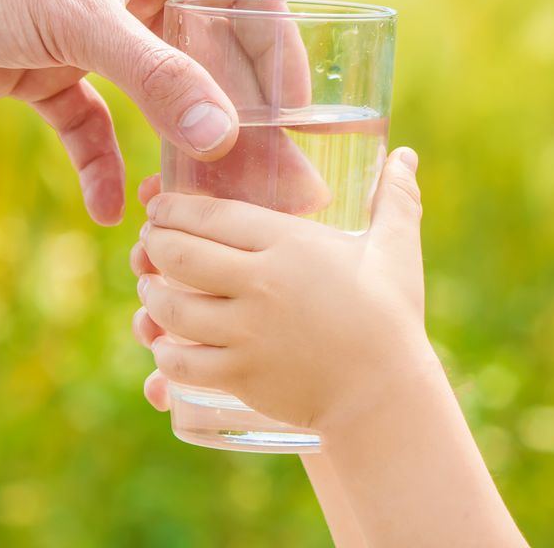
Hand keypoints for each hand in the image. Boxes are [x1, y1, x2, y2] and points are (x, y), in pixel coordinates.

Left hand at [0, 0, 294, 224]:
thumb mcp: (80, 20)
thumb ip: (156, 76)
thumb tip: (225, 136)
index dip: (278, 49)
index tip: (297, 112)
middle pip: (204, 59)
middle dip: (232, 122)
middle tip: (263, 186)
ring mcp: (87, 37)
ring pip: (152, 100)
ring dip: (173, 152)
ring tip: (199, 209)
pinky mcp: (45, 73)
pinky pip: (90, 126)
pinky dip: (102, 164)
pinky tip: (111, 210)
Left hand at [130, 148, 434, 430]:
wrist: (386, 398)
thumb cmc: (390, 319)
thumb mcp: (396, 252)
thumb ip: (395, 200)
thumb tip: (405, 156)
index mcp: (290, 245)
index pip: (213, 215)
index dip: (175, 209)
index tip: (160, 208)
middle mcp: (261, 284)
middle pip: (180, 255)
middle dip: (154, 245)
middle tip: (148, 243)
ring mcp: (246, 333)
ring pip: (171, 307)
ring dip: (150, 295)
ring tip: (148, 287)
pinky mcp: (240, 375)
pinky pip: (181, 361)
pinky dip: (162, 353)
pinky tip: (161, 343)